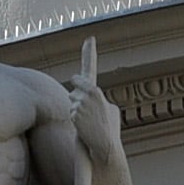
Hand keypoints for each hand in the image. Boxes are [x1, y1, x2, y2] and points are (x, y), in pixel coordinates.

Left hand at [69, 46, 123, 169]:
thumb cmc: (110, 129)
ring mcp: (79, 104)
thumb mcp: (112, 110)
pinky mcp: (73, 114)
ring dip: (77, 109)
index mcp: (97, 90)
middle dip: (78, 95)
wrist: (105, 145)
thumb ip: (101, 100)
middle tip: (87, 108)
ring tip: (88, 121)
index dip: (89, 53)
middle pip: (75, 88)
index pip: (89, 67)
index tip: (90, 39)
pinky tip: (84, 127)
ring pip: (72, 101)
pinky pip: (71, 112)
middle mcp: (88, 93)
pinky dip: (76, 119)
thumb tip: (96, 100)